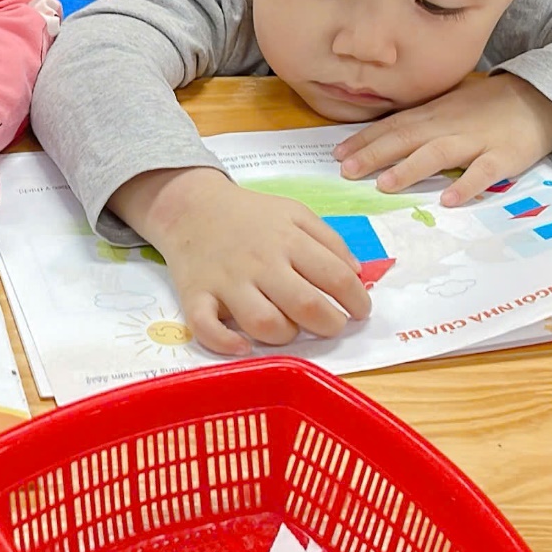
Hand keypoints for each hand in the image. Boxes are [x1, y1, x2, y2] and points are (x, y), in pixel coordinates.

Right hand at [110, 167, 371, 355]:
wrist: (190, 206)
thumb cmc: (250, 214)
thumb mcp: (295, 213)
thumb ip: (329, 240)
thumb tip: (356, 276)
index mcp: (288, 240)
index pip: (336, 277)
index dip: (357, 301)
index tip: (361, 311)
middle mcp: (260, 263)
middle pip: (306, 305)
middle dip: (329, 325)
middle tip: (331, 325)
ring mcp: (226, 282)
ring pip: (263, 323)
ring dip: (285, 336)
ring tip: (290, 329)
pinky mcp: (195, 296)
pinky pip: (206, 328)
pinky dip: (225, 343)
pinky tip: (242, 346)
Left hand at [333, 75, 551, 205]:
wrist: (540, 96)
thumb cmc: (487, 107)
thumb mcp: (448, 108)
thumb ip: (418, 123)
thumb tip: (380, 140)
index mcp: (434, 114)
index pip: (392, 127)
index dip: (364, 140)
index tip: (336, 154)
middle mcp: (449, 125)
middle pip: (407, 138)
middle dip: (374, 154)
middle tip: (345, 171)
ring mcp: (477, 140)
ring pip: (438, 153)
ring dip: (410, 168)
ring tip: (384, 185)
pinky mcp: (504, 156)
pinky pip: (484, 172)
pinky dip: (466, 185)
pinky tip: (449, 199)